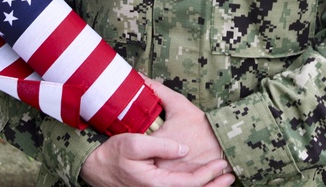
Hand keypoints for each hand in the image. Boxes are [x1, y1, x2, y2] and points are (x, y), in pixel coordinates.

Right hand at [78, 78, 234, 186]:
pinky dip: (192, 185)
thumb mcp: (135, 144)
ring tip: (222, 179)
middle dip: (213, 185)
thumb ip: (162, 146)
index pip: (191, 184)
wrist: (94, 167)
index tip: (222, 164)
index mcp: (157, 184)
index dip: (209, 175)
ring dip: (205, 186)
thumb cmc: (112, 155)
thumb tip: (184, 148)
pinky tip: (200, 180)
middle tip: (231, 176)